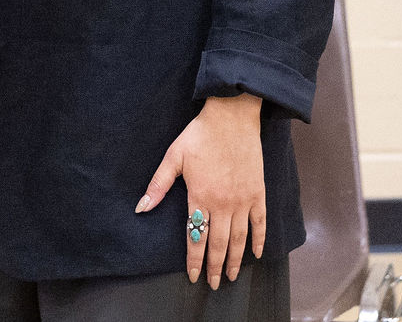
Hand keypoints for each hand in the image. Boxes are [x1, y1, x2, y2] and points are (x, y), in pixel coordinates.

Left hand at [135, 93, 264, 288]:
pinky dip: (258, 240)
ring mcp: (243, 200)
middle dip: (214, 266)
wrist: (231, 117)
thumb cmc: (199, 135)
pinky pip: (260, 223)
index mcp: (200, 196)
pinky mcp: (258, 193)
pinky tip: (255, 254)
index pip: (196, 236)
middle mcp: (223, 203)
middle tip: (213, 284)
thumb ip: (158, 185)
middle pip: (218, 243)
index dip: (194, 259)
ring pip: (239, 238)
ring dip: (234, 260)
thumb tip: (141, 207)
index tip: (192, 276)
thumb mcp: (173, 157)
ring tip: (231, 276)